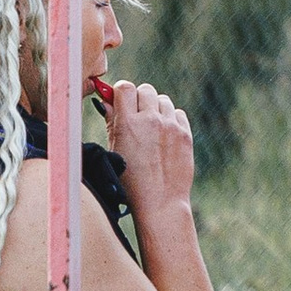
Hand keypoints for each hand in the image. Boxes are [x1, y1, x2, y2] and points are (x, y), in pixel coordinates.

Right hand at [105, 79, 195, 225]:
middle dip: (139, 99)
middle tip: (136, 116)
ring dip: (156, 109)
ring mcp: (170, 127)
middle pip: (145, 90)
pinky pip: (178, 113)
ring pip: (163, 100)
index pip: (125, 87)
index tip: (120, 100)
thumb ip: (111, 122)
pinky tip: (164, 136)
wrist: (159, 202)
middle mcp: (150, 121)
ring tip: (151, 128)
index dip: (121, 92)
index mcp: (128, 124)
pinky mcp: (185, 134)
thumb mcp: (114, 150)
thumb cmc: (131, 181)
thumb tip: (105, 101)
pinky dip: (171, 119)